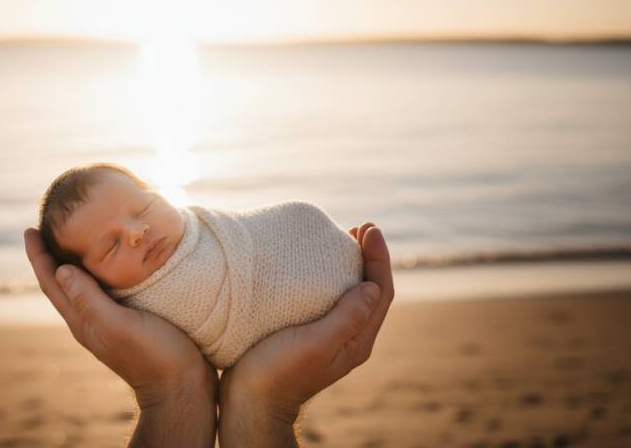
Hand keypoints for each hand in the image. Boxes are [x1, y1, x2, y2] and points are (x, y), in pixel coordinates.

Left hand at [24, 228, 216, 447]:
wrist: (182, 388)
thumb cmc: (155, 356)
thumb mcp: (120, 326)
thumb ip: (90, 300)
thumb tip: (61, 270)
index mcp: (83, 321)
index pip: (51, 283)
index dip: (39, 256)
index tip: (30, 229)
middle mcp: (91, 321)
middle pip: (61, 283)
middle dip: (50, 254)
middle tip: (46, 225)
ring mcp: (109, 323)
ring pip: (81, 286)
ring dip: (72, 261)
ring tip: (73, 237)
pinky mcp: (129, 322)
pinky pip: (103, 290)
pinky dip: (99, 271)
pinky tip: (111, 262)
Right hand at [218, 223, 393, 446]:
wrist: (249, 403)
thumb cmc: (278, 374)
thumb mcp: (315, 345)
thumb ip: (347, 318)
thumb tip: (372, 287)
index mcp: (357, 340)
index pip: (381, 291)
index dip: (379, 257)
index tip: (368, 228)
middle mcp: (349, 338)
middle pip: (371, 290)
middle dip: (369, 257)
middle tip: (359, 227)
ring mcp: (329, 337)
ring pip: (351, 294)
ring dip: (351, 265)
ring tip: (341, 239)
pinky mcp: (308, 335)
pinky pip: (330, 300)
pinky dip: (330, 277)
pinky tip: (313, 267)